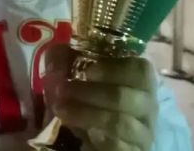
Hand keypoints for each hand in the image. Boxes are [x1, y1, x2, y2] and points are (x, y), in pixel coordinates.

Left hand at [43, 44, 157, 150]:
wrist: (91, 130)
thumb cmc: (89, 94)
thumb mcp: (75, 71)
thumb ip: (64, 59)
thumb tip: (55, 59)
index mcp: (139, 81)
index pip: (140, 70)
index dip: (113, 69)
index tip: (87, 71)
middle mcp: (147, 105)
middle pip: (125, 96)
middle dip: (90, 92)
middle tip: (63, 89)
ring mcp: (142, 132)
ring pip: (120, 122)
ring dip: (85, 113)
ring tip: (61, 108)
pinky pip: (116, 145)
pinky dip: (92, 134)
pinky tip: (74, 127)